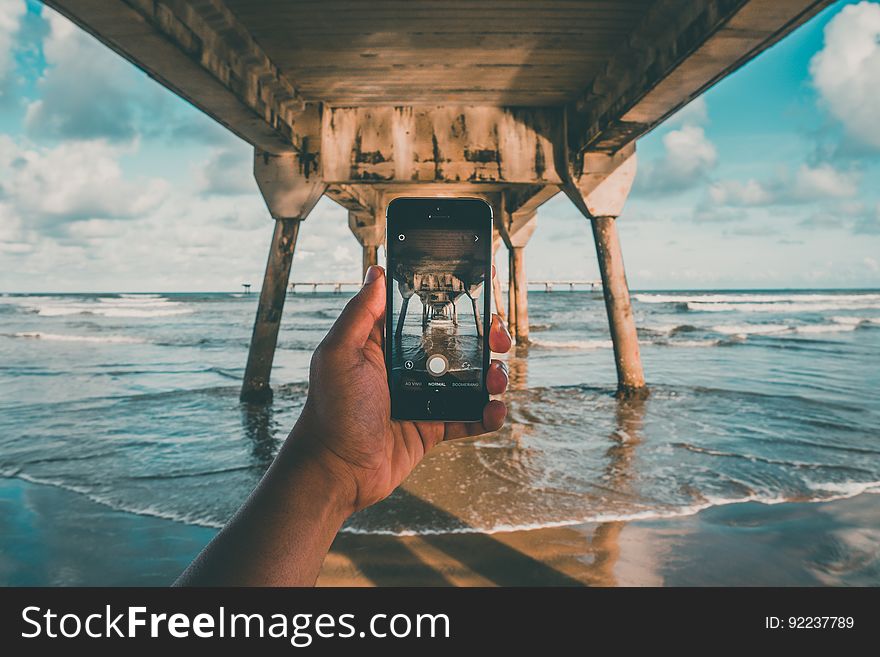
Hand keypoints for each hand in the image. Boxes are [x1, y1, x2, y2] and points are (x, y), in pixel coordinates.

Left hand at [289, 265, 511, 514]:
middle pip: (458, 342)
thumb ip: (360, 314)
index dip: (454, 299)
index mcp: (387, 343)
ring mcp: (424, 396)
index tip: (481, 288)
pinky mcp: (433, 426)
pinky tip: (494, 410)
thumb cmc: (331, 411)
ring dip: (492, 375)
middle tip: (498, 338)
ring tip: (497, 379)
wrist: (336, 471)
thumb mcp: (339, 354)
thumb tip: (376, 272)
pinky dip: (486, 414)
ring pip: (470, 378)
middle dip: (485, 336)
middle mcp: (409, 366)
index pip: (425, 311)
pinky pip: (469, 416)